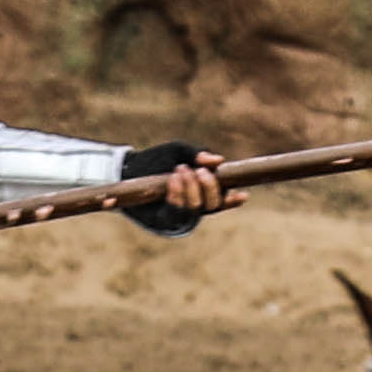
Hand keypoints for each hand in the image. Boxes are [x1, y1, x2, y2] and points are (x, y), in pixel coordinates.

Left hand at [118, 141, 241, 236]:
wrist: (129, 167)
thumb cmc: (156, 160)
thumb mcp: (178, 151)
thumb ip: (197, 154)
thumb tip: (218, 161)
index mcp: (200, 194)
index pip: (220, 201)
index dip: (232, 201)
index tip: (242, 194)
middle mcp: (191, 208)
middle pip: (211, 206)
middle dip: (210, 188)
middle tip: (200, 170)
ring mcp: (177, 216)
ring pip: (195, 209)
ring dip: (192, 189)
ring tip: (181, 170)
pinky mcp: (161, 220)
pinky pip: (175, 213)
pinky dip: (177, 196)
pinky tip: (174, 181)